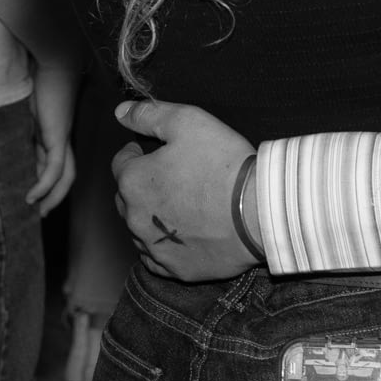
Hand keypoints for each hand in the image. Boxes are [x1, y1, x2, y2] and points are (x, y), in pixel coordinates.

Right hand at [26, 61, 77, 217]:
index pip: (49, 160)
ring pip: (64, 176)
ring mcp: (61, 136)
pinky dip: (45, 186)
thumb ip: (11, 111)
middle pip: (63, 172)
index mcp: (50, 127)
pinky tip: (33, 198)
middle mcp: (59, 134)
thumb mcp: (19, 96)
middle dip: (52, 194)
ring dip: (53, 196)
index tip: (29, 193)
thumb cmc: (36, 68)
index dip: (41, 178)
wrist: (55, 54)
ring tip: (38, 211)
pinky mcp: (58, 135)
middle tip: (39, 212)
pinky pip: (55, 169)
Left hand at [109, 99, 255, 280]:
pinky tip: (184, 233)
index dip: (137, 153)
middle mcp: (135, 218)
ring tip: (182, 204)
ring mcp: (155, 248)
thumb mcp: (187, 122)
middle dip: (141, 185)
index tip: (154, 151)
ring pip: (140, 229)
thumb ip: (148, 115)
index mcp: (133, 181)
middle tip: (171, 176)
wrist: (259, 212)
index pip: (121, 163)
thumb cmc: (224, 164)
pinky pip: (159, 258)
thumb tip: (120, 112)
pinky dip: (165, 245)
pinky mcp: (177, 269)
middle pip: (127, 198)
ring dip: (152, 215)